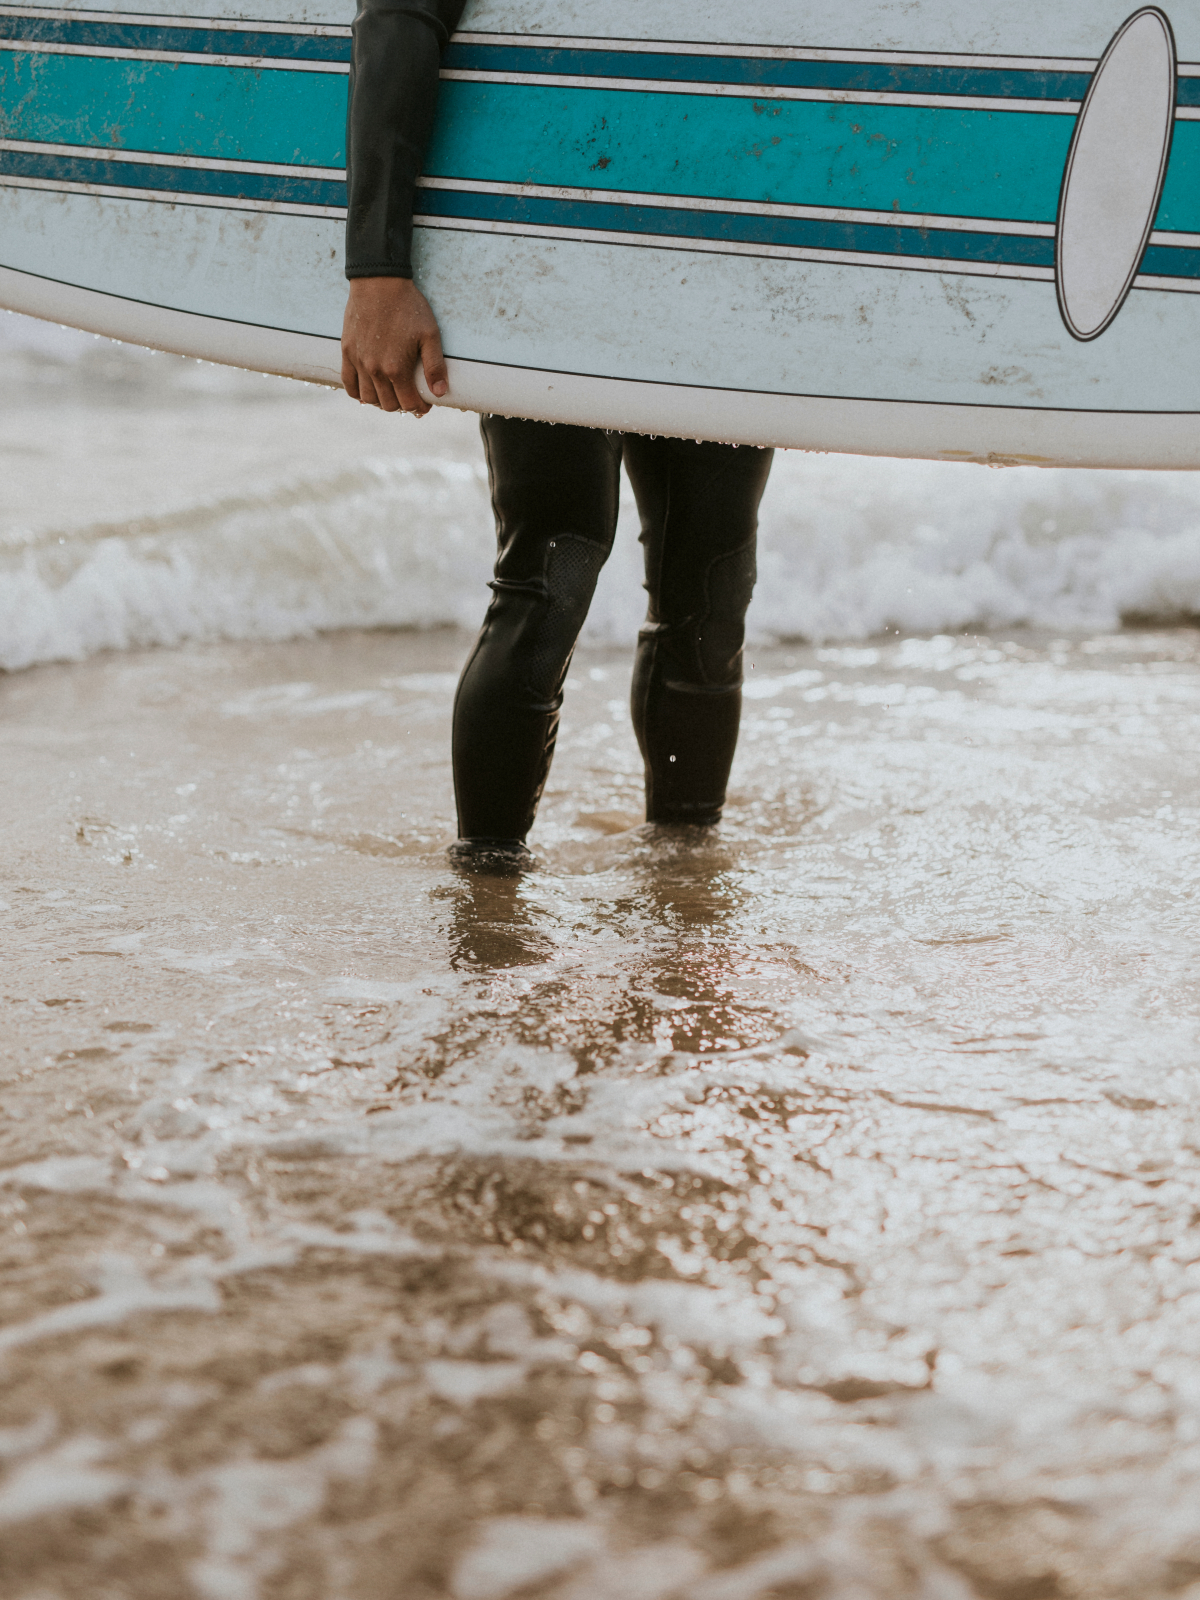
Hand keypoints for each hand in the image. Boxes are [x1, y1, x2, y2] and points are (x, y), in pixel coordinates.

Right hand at [341, 277, 448, 415]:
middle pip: (388, 405)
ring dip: (382, 401)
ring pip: (368, 399)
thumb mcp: (430, 334)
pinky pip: (348, 384)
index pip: (409, 404)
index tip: (426, 403)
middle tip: (411, 396)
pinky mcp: (347, 352)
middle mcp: (374, 370)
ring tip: (392, 393)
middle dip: (403, 405)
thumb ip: (435, 366)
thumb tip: (440, 392)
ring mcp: (358, 362)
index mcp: (396, 368)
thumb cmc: (408, 307)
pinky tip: (369, 390)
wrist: (379, 283)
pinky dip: (358, 393)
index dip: (420, 407)